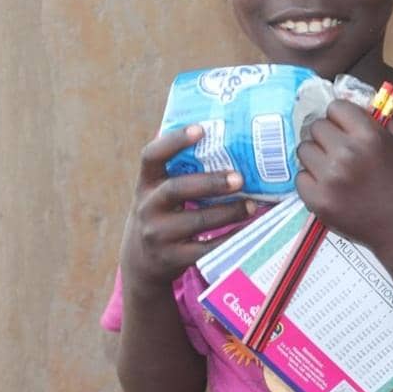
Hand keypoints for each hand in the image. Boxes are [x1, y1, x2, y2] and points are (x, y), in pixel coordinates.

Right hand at [120, 125, 254, 293]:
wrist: (140, 263)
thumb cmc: (162, 214)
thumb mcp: (159, 192)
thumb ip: (181, 173)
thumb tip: (231, 145)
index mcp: (146, 183)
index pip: (152, 156)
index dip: (174, 141)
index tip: (202, 129)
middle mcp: (148, 207)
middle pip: (176, 189)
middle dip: (210, 183)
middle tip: (239, 178)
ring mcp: (158, 235)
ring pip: (196, 221)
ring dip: (228, 211)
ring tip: (251, 205)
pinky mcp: (173, 258)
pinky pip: (206, 248)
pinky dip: (229, 238)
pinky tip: (248, 228)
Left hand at [295, 100, 392, 263]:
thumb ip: (383, 117)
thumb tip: (358, 101)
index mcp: (368, 136)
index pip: (335, 107)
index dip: (341, 117)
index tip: (346, 128)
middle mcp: (345, 153)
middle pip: (316, 127)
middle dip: (327, 135)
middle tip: (338, 149)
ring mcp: (328, 178)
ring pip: (303, 150)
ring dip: (316, 156)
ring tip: (332, 168)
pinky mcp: (317, 200)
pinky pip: (300, 177)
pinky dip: (311, 180)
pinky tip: (328, 186)